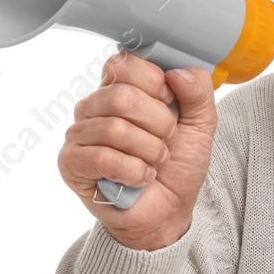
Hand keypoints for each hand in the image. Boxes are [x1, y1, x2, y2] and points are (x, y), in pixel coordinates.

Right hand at [58, 52, 218, 251]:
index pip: (124, 63)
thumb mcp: (201, 123)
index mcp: (120, 87)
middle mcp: (94, 105)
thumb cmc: (177, 164)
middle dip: (158, 124)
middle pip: (122, 97)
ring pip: (115, 129)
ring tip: (154, 162)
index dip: (155, 84)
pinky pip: (102, 157)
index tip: (169, 103)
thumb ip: (198, 91)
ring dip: (149, 151)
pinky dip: (134, 171)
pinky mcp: (71, 163)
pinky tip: (141, 178)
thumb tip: (177, 72)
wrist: (169, 210)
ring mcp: (79, 133)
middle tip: (166, 141)